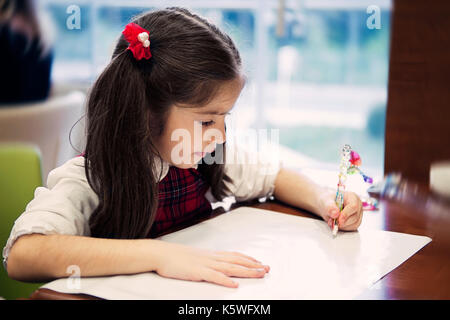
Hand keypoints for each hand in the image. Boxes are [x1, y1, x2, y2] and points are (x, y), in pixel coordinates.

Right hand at [152, 241, 269, 287]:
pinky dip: (225, 281)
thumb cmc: (175, 256)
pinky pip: (214, 277)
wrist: (160, 253)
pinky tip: (235, 285)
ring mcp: (205, 264)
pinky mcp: (197, 272)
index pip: (234, 255)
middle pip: (237, 261)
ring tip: (260, 274)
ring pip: (231, 268)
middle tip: (268, 268)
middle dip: (253, 265)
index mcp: (211, 254)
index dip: (248, 258)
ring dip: (246, 271)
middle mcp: (212, 258)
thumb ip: (206, 259)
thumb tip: (215, 263)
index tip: (260, 262)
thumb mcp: (195, 256)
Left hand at [317, 189, 362, 231]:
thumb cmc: (327, 201)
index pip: (353, 206)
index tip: (338, 220)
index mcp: (352, 197)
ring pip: (353, 224)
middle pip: (354, 217)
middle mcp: (358, 206)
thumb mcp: (325, 201)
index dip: (346, 214)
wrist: (326, 205)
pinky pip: (351, 228)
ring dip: (342, 225)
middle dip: (342, 221)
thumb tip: (335, 213)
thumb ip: (329, 207)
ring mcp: (358, 215)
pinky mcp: (355, 222)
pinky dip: (343, 228)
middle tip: (332, 221)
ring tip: (332, 221)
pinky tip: (336, 223)